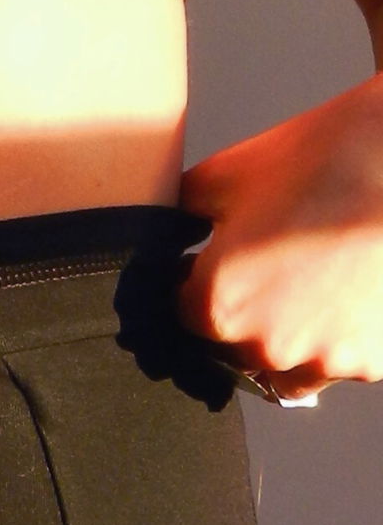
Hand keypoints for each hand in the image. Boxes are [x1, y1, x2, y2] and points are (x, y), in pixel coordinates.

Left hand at [178, 72, 382, 401]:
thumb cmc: (325, 155)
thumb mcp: (229, 173)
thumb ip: (180, 215)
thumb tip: (163, 234)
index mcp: (218, 305)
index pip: (183, 316)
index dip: (196, 285)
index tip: (221, 260)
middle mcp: (264, 347)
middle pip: (233, 349)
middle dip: (243, 315)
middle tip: (278, 264)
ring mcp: (320, 361)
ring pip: (286, 368)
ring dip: (289, 340)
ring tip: (314, 282)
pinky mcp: (369, 362)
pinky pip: (338, 364)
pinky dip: (339, 339)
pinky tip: (351, 292)